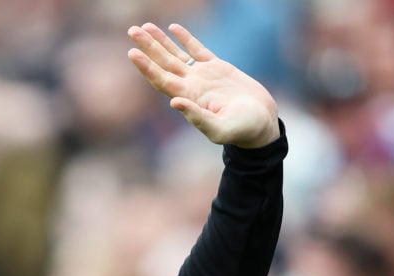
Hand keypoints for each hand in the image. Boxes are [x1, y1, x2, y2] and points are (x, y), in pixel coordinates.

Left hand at [127, 23, 278, 147]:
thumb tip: (173, 102)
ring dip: (161, 41)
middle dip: (148, 47)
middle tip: (132, 31)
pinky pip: (197, 49)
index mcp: (188, 98)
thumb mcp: (220, 128)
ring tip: (145, 26)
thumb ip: (197, 118)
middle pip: (163, 64)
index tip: (133, 53)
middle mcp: (190, 86)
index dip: (147, 67)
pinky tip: (173, 28)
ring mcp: (202, 76)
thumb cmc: (242, 129)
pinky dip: (185, 38)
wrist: (261, 122)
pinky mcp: (217, 67)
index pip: (161, 80)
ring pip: (176, 55)